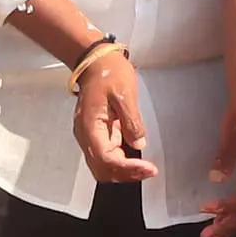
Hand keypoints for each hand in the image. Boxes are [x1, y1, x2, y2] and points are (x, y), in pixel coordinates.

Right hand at [69, 49, 157, 184]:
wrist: (95, 61)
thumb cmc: (109, 73)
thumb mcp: (125, 94)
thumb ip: (132, 121)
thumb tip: (138, 144)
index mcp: (91, 126)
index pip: (106, 159)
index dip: (128, 168)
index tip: (148, 168)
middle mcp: (86, 135)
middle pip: (102, 168)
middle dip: (125, 174)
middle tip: (149, 171)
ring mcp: (90, 136)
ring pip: (103, 166)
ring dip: (123, 171)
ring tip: (145, 167)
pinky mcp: (97, 134)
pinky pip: (106, 156)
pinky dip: (120, 162)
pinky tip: (136, 158)